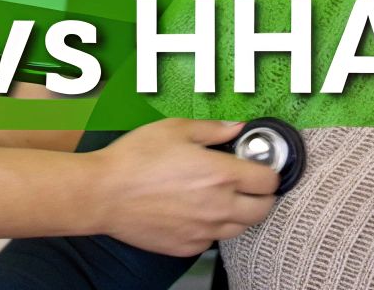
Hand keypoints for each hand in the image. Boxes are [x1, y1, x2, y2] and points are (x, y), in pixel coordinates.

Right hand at [88, 118, 279, 255]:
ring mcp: (204, 231)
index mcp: (222, 174)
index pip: (269, 181)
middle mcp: (219, 206)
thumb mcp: (175, 129)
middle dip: (261, 196)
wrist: (103, 194)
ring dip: (238, 214)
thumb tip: (236, 127)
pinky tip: (194, 212)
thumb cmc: (135, 158)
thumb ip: (212, 129)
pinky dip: (211, 228)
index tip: (256, 167)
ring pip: (240, 229)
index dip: (266, 171)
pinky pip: (212, 240)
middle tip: (245, 184)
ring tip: (218, 198)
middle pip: (263, 210)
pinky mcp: (187, 246)